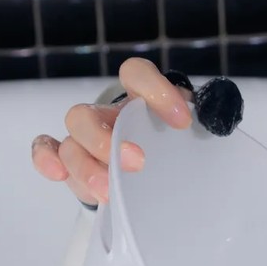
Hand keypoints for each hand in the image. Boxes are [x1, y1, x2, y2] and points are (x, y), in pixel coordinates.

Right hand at [30, 58, 191, 207]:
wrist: (155, 174)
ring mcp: (84, 140)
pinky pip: (47, 151)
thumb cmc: (172, 151)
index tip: (182, 120)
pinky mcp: (72, 163)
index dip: (155, 90)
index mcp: (137, 100)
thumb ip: (206, 126)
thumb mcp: (194, 139)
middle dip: (108, 140)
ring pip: (70, 142)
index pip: (136, 75)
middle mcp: (106, 115)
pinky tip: (57, 172)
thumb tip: (219, 123)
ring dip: (87, 165)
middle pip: (88, 115)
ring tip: (109, 191)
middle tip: (137, 162)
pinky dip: (47, 159)